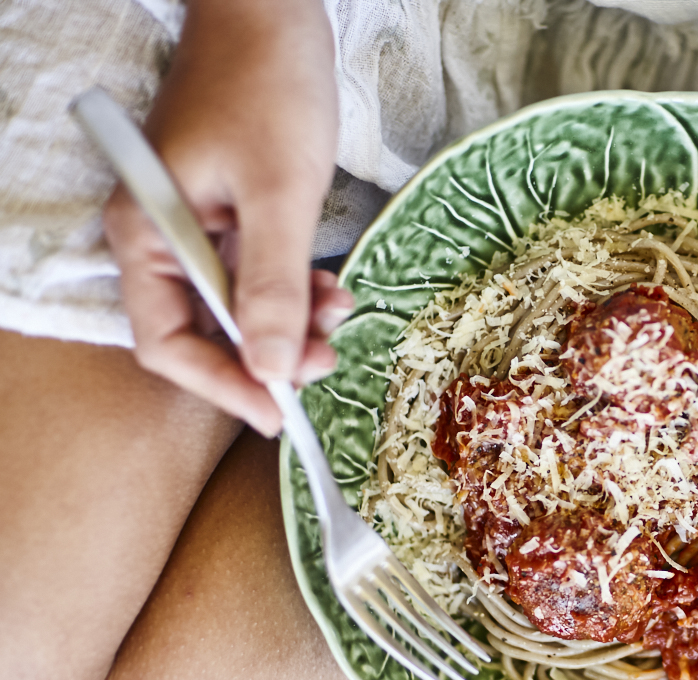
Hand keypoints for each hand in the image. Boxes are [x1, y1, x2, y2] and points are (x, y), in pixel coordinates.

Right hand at [103, 0, 349, 435]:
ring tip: (340, 315)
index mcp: (147, 234)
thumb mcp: (279, 194)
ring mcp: (195, 225)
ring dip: (291, 322)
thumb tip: (270, 368)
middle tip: (326, 359)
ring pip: (240, 305)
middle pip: (206, 330)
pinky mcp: (231, 212)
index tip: (278, 412)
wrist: (272, 12)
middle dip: (268, 353)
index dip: (222, 384)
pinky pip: (258, 272)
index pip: (167, 341)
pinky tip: (334, 289)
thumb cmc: (267, 88)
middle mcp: (161, 236)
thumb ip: (272, 285)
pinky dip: (296, 288)